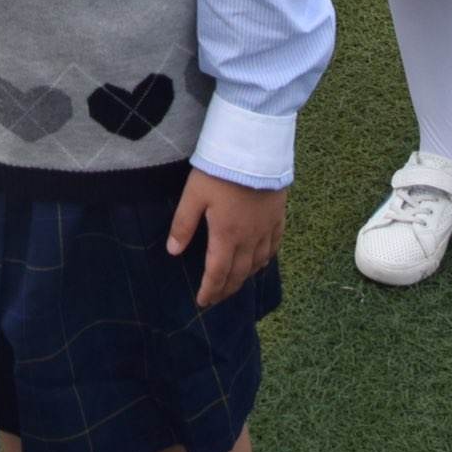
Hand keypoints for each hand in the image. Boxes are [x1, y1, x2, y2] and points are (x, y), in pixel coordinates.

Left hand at [166, 173, 286, 308]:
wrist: (256, 149)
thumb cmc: (221, 170)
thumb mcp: (194, 194)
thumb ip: (183, 223)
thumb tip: (173, 252)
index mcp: (226, 236)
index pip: (217, 273)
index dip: (210, 290)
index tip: (203, 302)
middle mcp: (249, 239)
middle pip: (238, 273)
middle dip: (226, 289)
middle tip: (217, 298)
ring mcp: (266, 229)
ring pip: (257, 264)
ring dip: (245, 278)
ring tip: (235, 283)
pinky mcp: (278, 216)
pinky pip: (274, 247)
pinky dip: (265, 260)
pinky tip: (261, 262)